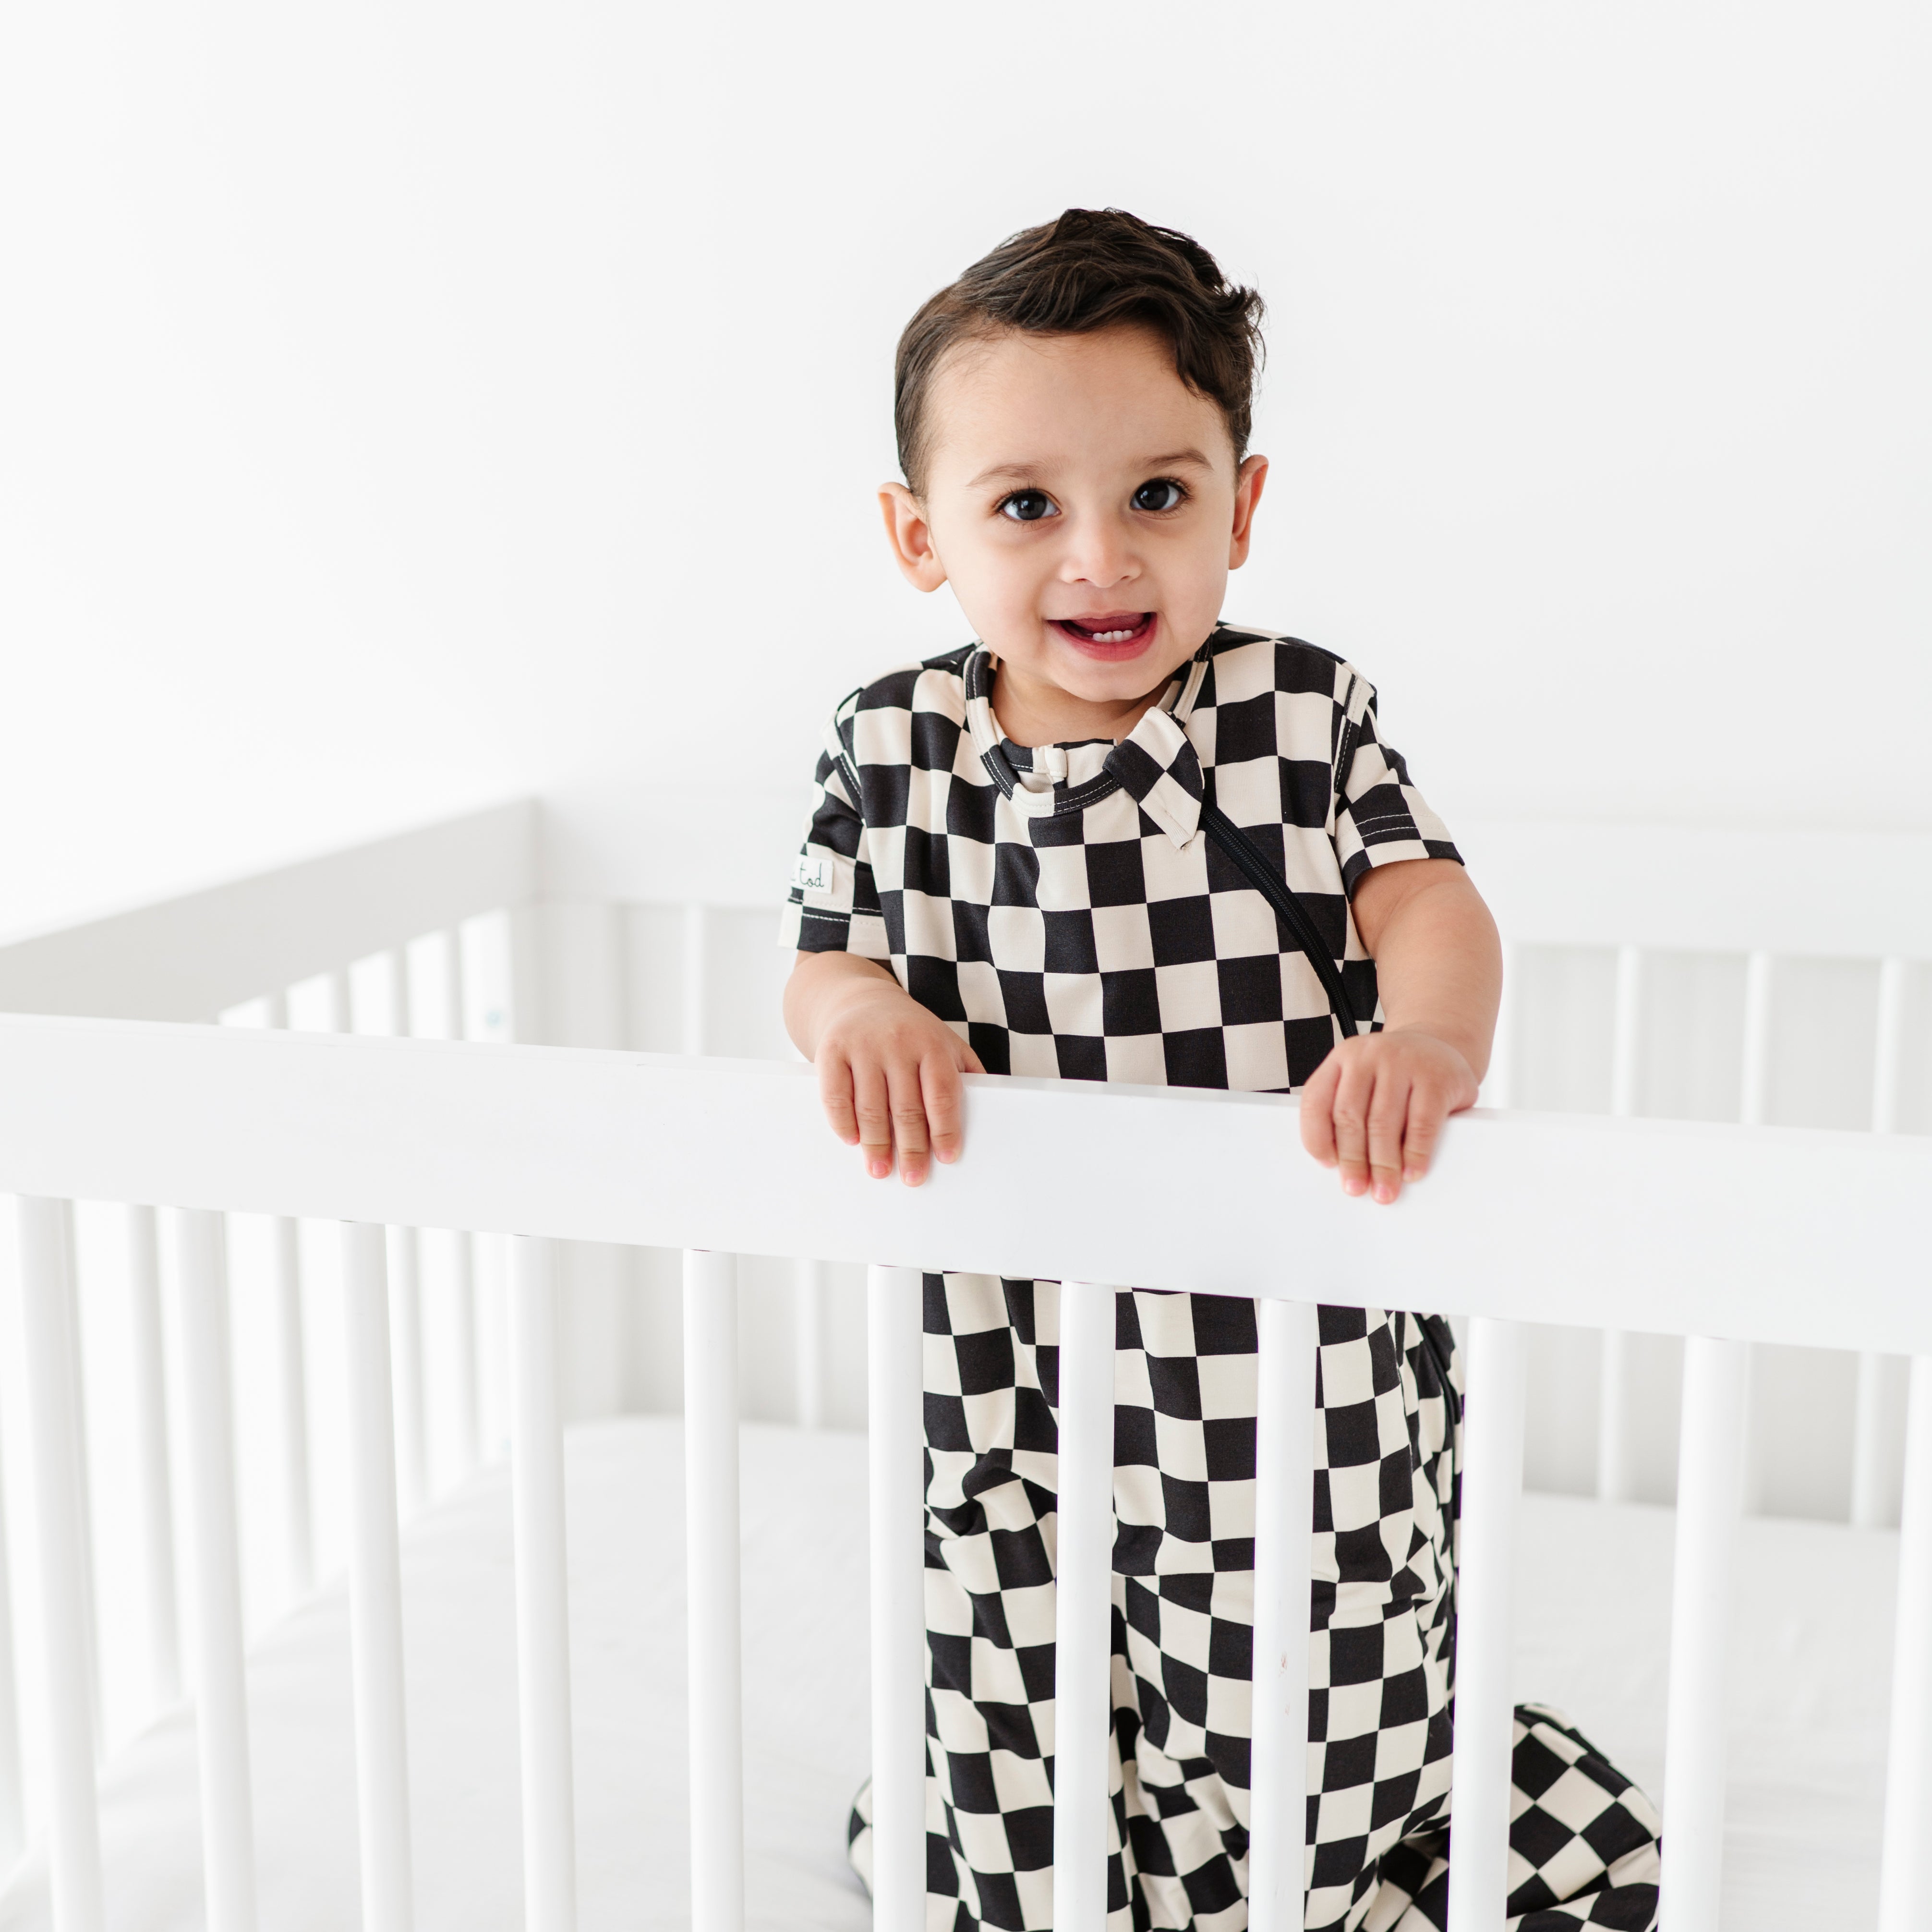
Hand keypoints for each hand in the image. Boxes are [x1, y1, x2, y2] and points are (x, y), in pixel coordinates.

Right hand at [788, 954, 983, 1185]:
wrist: (861, 998)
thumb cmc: (910, 1031)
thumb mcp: (945, 1042)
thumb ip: (966, 1072)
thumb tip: (992, 1111)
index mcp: (931, 1044)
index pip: (941, 1093)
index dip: (945, 1129)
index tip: (947, 1157)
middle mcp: (898, 1043)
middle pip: (906, 1106)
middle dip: (911, 1148)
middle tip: (914, 1176)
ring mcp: (863, 1046)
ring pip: (870, 1106)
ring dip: (876, 1144)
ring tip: (880, 1169)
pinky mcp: (832, 1050)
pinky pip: (835, 1095)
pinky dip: (843, 1122)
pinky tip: (852, 1140)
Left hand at [1298, 1027, 1478, 1203]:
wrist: (1441, 1045)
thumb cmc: (1397, 1072)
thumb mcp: (1365, 1080)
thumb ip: (1348, 1110)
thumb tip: (1342, 1165)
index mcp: (1342, 1058)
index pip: (1317, 1101)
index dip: (1318, 1138)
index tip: (1328, 1165)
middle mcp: (1368, 1055)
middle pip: (1350, 1117)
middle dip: (1352, 1160)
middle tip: (1356, 1188)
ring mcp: (1403, 1062)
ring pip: (1383, 1124)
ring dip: (1383, 1165)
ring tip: (1385, 1189)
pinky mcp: (1436, 1077)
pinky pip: (1421, 1124)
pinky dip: (1415, 1154)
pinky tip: (1413, 1171)